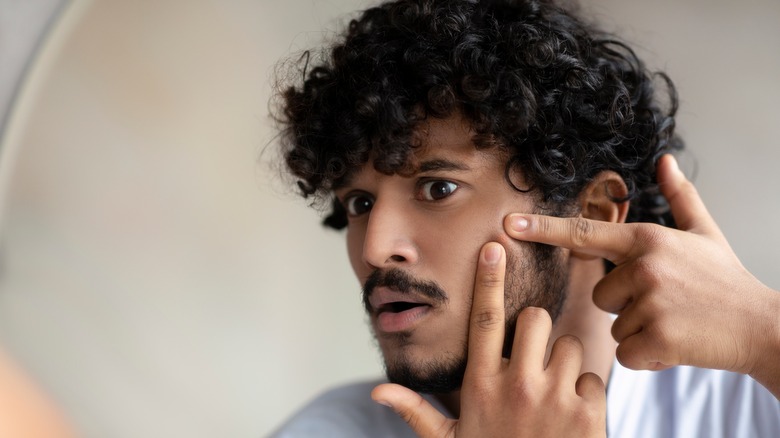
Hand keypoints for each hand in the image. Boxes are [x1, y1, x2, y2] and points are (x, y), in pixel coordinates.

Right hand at [371, 242, 605, 436]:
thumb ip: (415, 412)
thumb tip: (375, 392)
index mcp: (481, 385)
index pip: (485, 319)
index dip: (488, 280)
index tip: (493, 248)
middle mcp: (516, 385)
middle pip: (535, 318)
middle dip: (538, 331)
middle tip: (534, 359)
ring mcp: (554, 398)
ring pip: (569, 346)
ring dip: (564, 365)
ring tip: (552, 396)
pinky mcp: (588, 413)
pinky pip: (594, 378)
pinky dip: (587, 394)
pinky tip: (573, 418)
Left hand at [504, 155, 779, 395]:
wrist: (762, 326)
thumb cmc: (725, 280)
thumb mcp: (704, 232)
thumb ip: (679, 196)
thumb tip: (664, 159)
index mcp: (647, 239)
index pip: (584, 233)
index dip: (543, 229)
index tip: (509, 225)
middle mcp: (644, 266)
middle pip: (600, 293)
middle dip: (626, 303)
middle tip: (666, 301)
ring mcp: (651, 303)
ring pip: (613, 324)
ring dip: (637, 329)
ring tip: (674, 320)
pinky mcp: (657, 340)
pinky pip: (625, 352)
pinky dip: (646, 355)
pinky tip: (675, 343)